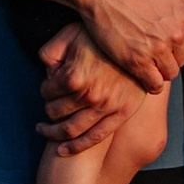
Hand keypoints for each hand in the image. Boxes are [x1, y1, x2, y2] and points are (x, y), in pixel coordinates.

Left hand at [40, 26, 144, 154]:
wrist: (139, 42)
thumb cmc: (101, 37)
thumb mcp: (70, 34)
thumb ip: (51, 51)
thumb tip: (45, 72)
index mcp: (74, 76)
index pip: (47, 91)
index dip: (44, 90)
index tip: (47, 89)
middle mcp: (89, 95)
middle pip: (55, 111)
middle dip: (48, 110)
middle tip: (48, 107)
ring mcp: (106, 107)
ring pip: (71, 130)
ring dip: (53, 133)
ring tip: (44, 131)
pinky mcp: (121, 114)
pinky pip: (95, 138)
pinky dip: (75, 147)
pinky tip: (62, 150)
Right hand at [75, 0, 183, 87]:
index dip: (175, 46)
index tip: (161, 46)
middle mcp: (176, 34)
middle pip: (180, 59)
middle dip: (168, 58)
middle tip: (151, 55)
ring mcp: (158, 49)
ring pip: (169, 73)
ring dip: (160, 72)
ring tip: (147, 67)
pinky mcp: (138, 61)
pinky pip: (155, 84)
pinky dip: (152, 85)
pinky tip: (143, 79)